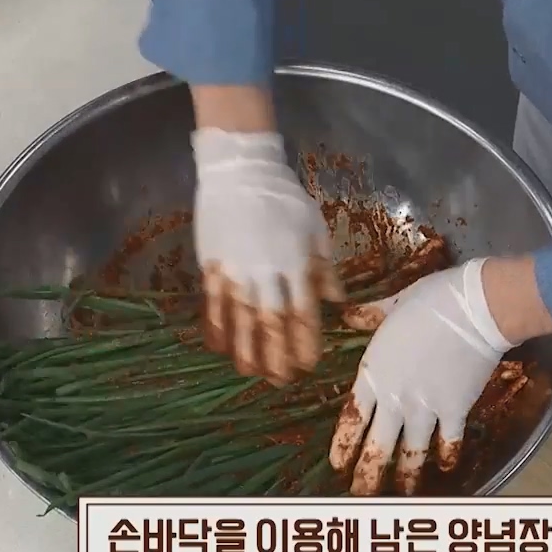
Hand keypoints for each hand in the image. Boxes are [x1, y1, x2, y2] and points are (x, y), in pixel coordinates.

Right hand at [192, 128, 343, 384]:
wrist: (241, 171)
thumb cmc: (284, 199)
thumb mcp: (315, 229)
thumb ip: (324, 268)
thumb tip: (338, 301)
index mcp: (295, 263)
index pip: (303, 312)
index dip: (305, 341)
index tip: (309, 364)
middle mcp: (266, 272)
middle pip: (271, 322)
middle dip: (276, 355)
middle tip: (281, 380)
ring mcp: (236, 270)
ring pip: (241, 319)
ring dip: (246, 349)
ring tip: (250, 372)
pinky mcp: (213, 265)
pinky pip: (213, 303)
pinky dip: (217, 327)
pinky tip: (219, 347)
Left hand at [331, 258, 516, 494]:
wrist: (475, 308)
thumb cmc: (431, 300)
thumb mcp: (391, 304)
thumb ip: (369, 317)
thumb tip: (350, 315)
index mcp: (374, 372)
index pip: (352, 416)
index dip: (344, 444)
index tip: (338, 465)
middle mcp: (395, 396)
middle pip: (377, 444)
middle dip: (368, 473)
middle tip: (360, 494)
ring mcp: (425, 406)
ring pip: (411, 451)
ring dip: (406, 475)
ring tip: (402, 494)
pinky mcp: (455, 409)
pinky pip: (448, 440)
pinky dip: (447, 455)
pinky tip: (446, 467)